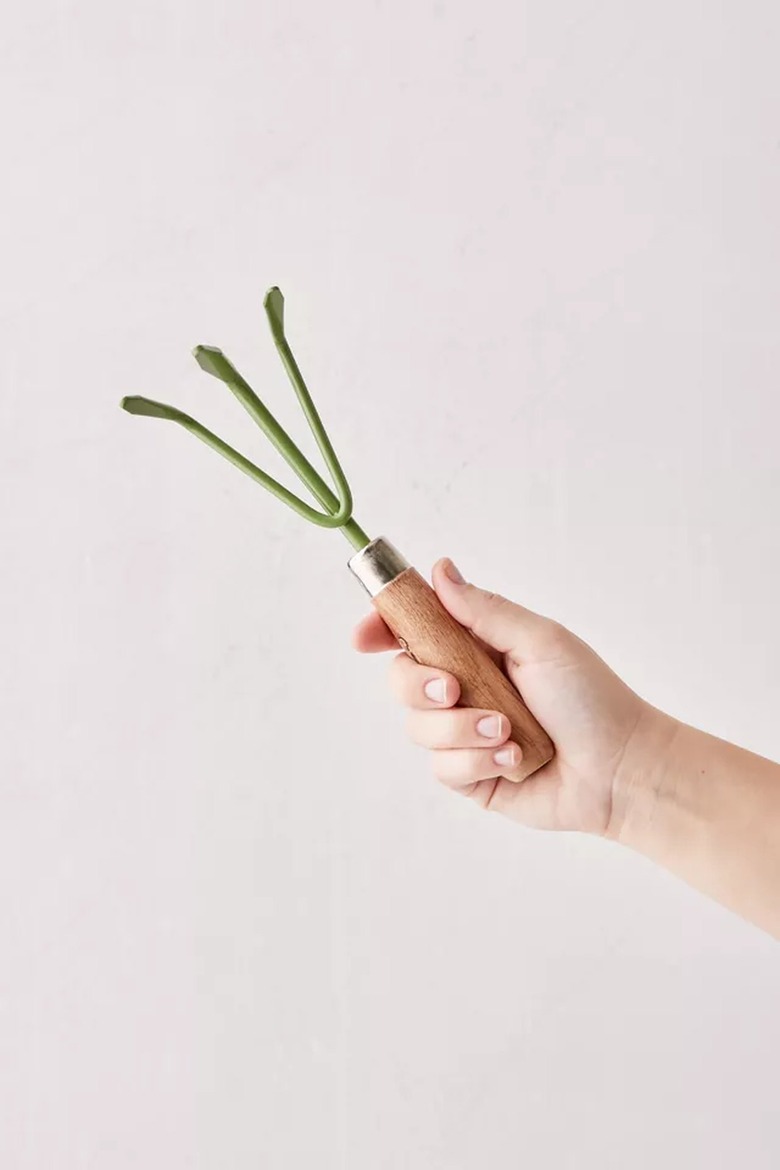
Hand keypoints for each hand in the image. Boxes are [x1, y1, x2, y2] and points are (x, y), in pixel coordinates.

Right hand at [353, 557, 667, 836]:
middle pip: (401, 679)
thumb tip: (439, 570)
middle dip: (420, 686)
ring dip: (463, 730)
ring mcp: (464, 734)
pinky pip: (442, 768)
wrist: (619, 769)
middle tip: (454, 689)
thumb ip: (485, 610)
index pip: (414, 631)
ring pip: (419, 728)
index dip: (382, 628)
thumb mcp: (540, 641)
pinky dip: (477, 762)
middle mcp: (464, 688)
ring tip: (508, 734)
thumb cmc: (591, 698)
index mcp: (477, 647)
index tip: (365, 635)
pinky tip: (515, 761)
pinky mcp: (470, 775)